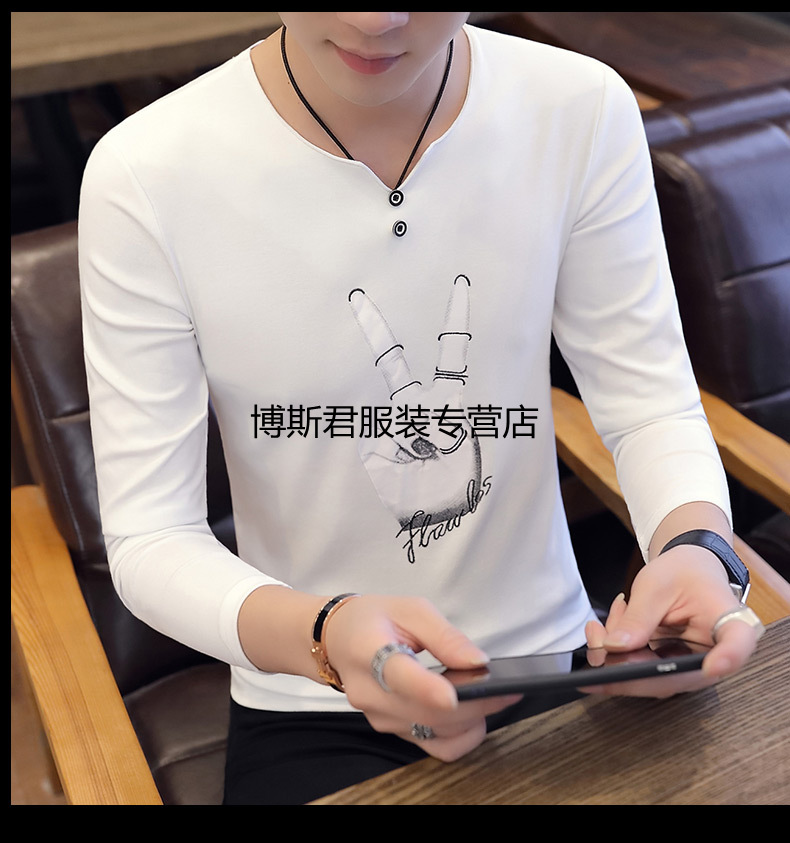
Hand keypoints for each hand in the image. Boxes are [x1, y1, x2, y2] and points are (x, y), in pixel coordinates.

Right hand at [324, 594, 520, 760]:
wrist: (337, 638)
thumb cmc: (372, 618)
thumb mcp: (410, 608)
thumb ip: (445, 635)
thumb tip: (478, 661)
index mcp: (369, 652)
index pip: (398, 676)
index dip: (427, 690)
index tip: (453, 696)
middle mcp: (371, 694)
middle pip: (426, 712)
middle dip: (475, 705)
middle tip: (507, 689)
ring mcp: (380, 718)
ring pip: (433, 733)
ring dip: (470, 720)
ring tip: (492, 697)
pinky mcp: (391, 730)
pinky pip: (431, 745)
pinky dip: (458, 735)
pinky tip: (472, 714)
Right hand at [349, 276, 481, 528]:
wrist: (439, 520)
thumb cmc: (457, 484)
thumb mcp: (465, 446)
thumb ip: (443, 422)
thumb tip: (410, 419)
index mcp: (447, 400)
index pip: (451, 354)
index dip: (457, 319)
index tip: (463, 285)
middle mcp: (417, 406)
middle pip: (396, 369)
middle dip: (375, 331)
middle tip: (359, 299)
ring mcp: (394, 425)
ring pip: (402, 420)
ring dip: (421, 447)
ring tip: (429, 467)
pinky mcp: (375, 448)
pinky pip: (385, 445)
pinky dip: (402, 463)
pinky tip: (410, 475)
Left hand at [584, 545, 761, 696]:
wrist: (686, 571)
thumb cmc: (681, 573)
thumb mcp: (656, 585)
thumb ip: (638, 617)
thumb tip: (614, 647)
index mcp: (729, 623)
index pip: (737, 645)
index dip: (728, 659)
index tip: (712, 666)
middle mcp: (715, 656)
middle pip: (673, 677)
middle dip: (623, 662)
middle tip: (597, 635)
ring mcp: (691, 668)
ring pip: (646, 678)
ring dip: (615, 653)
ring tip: (615, 613)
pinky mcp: (671, 670)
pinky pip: (637, 671)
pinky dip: (617, 650)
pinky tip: (613, 625)